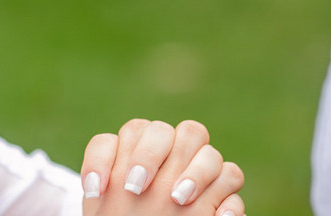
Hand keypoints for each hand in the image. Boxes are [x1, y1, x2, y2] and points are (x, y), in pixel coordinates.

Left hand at [80, 119, 243, 215]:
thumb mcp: (101, 201)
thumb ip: (100, 174)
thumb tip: (97, 183)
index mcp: (141, 150)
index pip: (138, 130)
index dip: (129, 154)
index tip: (116, 188)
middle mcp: (174, 158)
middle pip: (183, 130)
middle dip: (157, 154)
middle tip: (138, 189)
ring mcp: (201, 178)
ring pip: (212, 153)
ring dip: (196, 173)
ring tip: (177, 200)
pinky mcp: (223, 201)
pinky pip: (233, 184)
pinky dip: (228, 201)